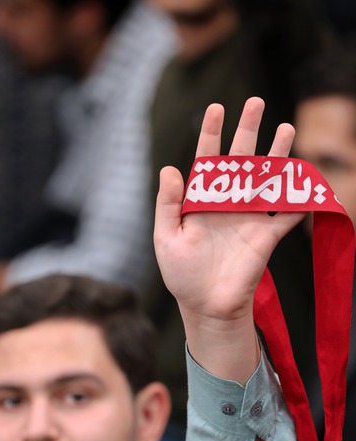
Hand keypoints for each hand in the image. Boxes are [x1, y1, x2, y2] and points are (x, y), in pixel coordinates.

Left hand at [154, 97, 303, 380]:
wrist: (205, 306)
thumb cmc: (181, 274)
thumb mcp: (166, 238)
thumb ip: (168, 205)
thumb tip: (169, 169)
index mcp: (201, 201)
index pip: (206, 160)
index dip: (211, 133)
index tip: (216, 108)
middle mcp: (226, 203)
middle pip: (240, 159)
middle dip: (248, 130)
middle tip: (256, 102)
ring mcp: (248, 218)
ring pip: (266, 179)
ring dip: (276, 154)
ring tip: (286, 127)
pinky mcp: (266, 236)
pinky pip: (286, 214)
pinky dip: (298, 199)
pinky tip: (306, 179)